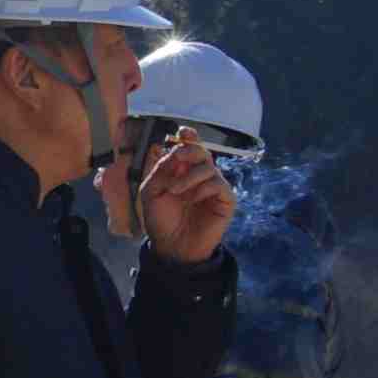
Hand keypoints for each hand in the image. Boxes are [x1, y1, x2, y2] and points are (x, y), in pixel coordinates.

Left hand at [131, 130, 235, 261]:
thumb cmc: (161, 220)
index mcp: (182, 171)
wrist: (172, 246)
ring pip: (209, 167)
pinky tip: (193, 199)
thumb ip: (160, 170)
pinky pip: (219, 184)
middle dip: (190, 149)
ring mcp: (214, 187)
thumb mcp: (152, 192)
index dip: (189, 136)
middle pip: (202, 151)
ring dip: (189, 176)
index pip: (190, 147)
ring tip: (175, 191)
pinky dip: (203, 188)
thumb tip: (173, 150)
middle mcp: (200, 176)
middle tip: (178, 157)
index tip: (183, 131)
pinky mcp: (225, 200)